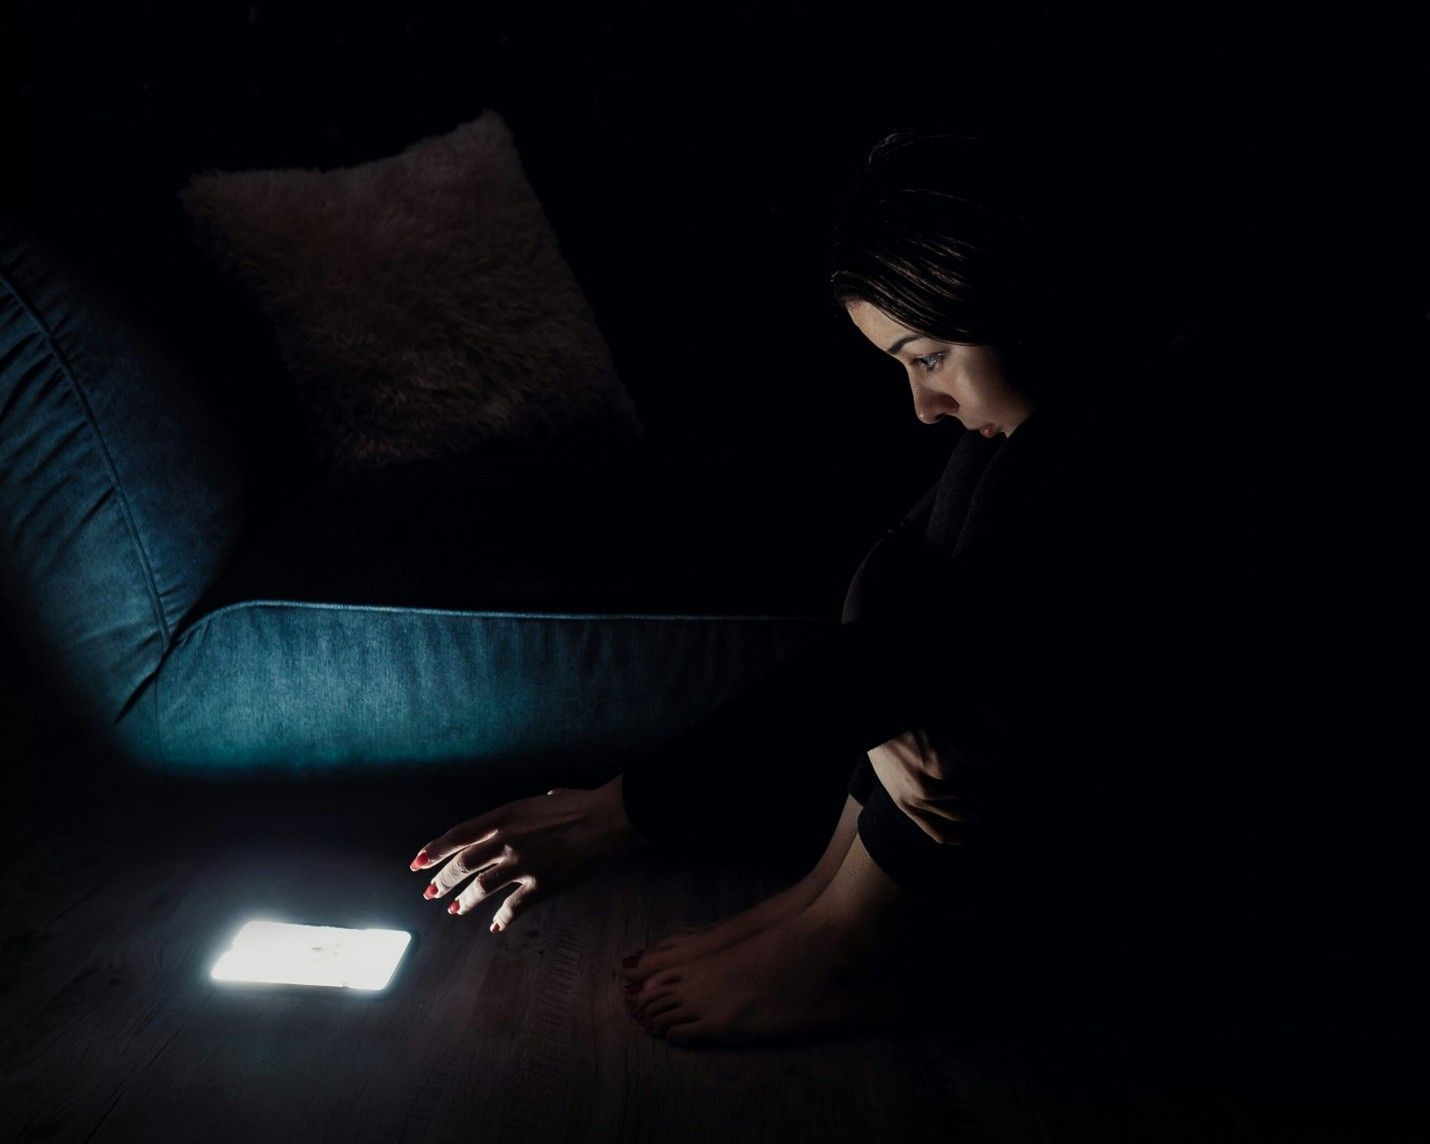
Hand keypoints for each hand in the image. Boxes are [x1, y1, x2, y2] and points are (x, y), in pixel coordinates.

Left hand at [409, 774, 645, 931]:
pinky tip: (495, 927)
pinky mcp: (541, 886)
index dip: (434, 850)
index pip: (458, 835)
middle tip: (431, 891)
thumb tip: (547, 799)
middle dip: (443, 880)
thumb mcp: (550, 797)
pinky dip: (501, 919)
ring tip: (455, 910)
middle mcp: (506, 841)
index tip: (417, 862)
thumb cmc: (585, 803)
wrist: (610, 818)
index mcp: (505, 816)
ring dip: (465, 901)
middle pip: (462, 864)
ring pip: (481, 888)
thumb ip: (537, 805)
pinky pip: (512, 908)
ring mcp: (522, 865)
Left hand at [866, 728, 983, 845]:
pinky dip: (984, 763)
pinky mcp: (938, 761)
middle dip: (975, 812)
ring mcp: (930, 780)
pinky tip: (992, 761)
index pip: (936, 832)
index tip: (964, 840)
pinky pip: (969, 765)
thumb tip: (931, 806)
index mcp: (905, 804)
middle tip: (984, 808)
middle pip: (958, 815)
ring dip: (983, 787)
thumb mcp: (891, 781)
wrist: (880, 732)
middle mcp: (919, 797)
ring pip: (967, 792)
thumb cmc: (885, 751)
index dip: (953, 838)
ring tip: (991, 779)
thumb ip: (909, 797)